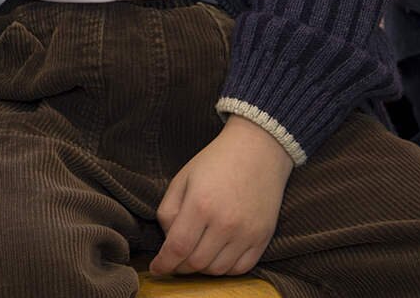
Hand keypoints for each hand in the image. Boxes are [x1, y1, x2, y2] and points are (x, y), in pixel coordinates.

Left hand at [148, 115, 293, 277]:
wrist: (258, 150)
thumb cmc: (215, 162)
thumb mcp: (182, 179)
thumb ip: (168, 211)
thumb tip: (168, 241)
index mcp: (200, 205)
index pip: (177, 248)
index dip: (164, 264)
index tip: (157, 269)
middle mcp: (225, 223)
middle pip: (196, 263)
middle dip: (180, 267)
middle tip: (174, 261)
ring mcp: (246, 233)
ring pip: (218, 270)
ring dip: (202, 269)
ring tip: (195, 255)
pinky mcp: (263, 237)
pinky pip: (241, 268)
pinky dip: (225, 269)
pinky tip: (217, 256)